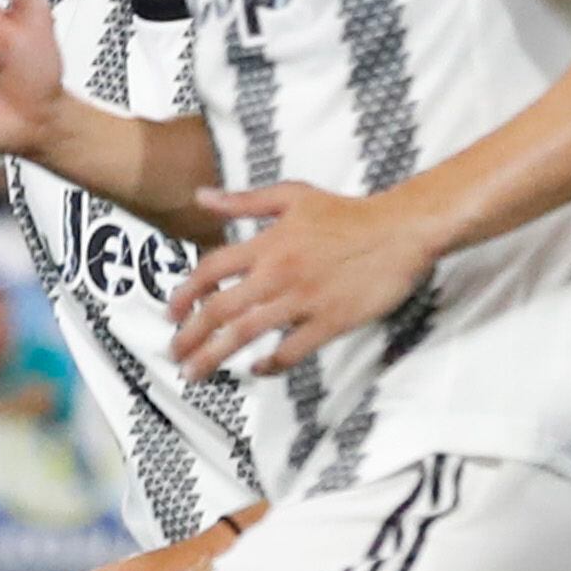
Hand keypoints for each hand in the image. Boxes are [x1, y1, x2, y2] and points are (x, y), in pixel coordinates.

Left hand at [169, 180, 443, 376]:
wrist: (400, 230)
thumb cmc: (347, 212)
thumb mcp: (292, 196)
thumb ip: (244, 201)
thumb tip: (200, 197)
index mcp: (267, 244)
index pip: (211, 270)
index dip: (185, 294)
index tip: (170, 314)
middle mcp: (278, 274)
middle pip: (220, 310)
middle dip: (190, 336)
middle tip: (174, 355)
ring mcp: (303, 301)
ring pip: (247, 334)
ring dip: (215, 356)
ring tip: (196, 373)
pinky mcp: (330, 321)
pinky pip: (291, 350)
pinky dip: (270, 364)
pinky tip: (257, 370)